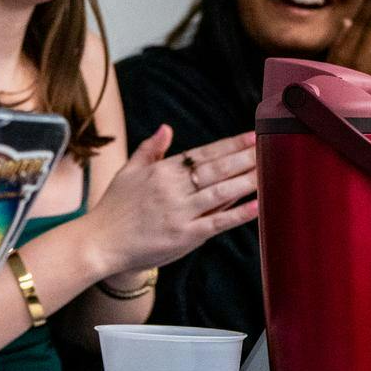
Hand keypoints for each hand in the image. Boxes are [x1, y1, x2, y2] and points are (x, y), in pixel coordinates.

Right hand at [87, 126, 258, 274]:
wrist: (99, 242)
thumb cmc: (113, 209)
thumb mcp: (127, 172)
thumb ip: (149, 150)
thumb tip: (166, 128)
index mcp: (160, 171)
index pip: (203, 153)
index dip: (230, 144)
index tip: (251, 136)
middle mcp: (172, 189)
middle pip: (216, 169)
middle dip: (245, 158)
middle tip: (271, 148)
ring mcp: (179, 213)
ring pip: (221, 193)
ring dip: (247, 181)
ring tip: (269, 171)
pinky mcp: (184, 236)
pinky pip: (217, 223)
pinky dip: (238, 214)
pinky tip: (257, 205)